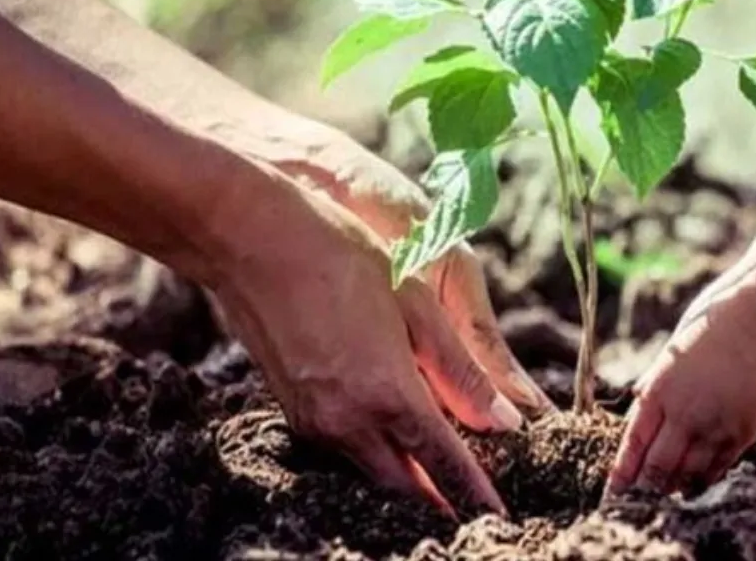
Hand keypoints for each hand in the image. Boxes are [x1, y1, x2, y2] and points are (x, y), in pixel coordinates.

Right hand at [206, 161, 518, 515]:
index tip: (501, 514)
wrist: (251, 240)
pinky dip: (377, 452)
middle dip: (441, 495)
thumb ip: (460, 372)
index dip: (475, 493)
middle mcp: (348, 421)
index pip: (443, 465)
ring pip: (373, 470)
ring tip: (443, 470)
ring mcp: (314, 421)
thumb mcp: (418, 305)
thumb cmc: (343, 257)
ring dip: (408, 476)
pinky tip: (396, 431)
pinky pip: (345, 448)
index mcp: (387, 394)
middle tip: (474, 495)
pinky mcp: (294, 411)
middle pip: (406, 483)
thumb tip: (504, 421)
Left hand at [606, 287, 755, 496]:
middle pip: (658, 468)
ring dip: (675, 487)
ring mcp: (714, 425)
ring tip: (666, 497)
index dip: (622, 474)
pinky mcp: (742, 431)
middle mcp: (683, 414)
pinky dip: (704, 478)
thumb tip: (636, 410)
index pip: (633, 445)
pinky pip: (718, 467)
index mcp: (658, 392)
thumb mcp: (671, 355)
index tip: (613, 494)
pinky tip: (697, 484)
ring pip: (688, 473)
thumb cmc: (710, 330)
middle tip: (639, 504)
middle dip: (646, 489)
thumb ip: (654, 386)